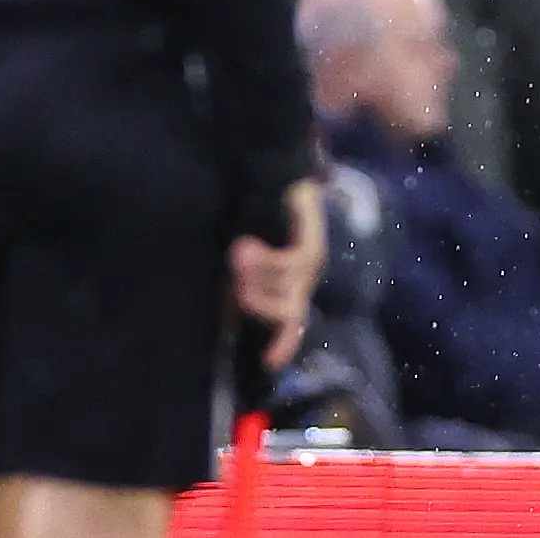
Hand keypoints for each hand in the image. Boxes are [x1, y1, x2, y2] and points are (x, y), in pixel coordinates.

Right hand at [229, 179, 326, 371]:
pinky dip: (265, 261)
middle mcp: (304, 280)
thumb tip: (226, 318)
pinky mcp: (313, 241)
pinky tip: (244, 246)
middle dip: (260, 308)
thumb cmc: (253, 223)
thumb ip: (236, 288)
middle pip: (291, 314)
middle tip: (235, 292)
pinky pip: (290, 264)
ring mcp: (312, 262)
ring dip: (257, 278)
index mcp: (288, 288)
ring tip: (234, 257)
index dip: (283, 344)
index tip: (268, 363)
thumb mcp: (241, 264)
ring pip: (287, 288)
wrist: (270, 177)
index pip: (290, 325)